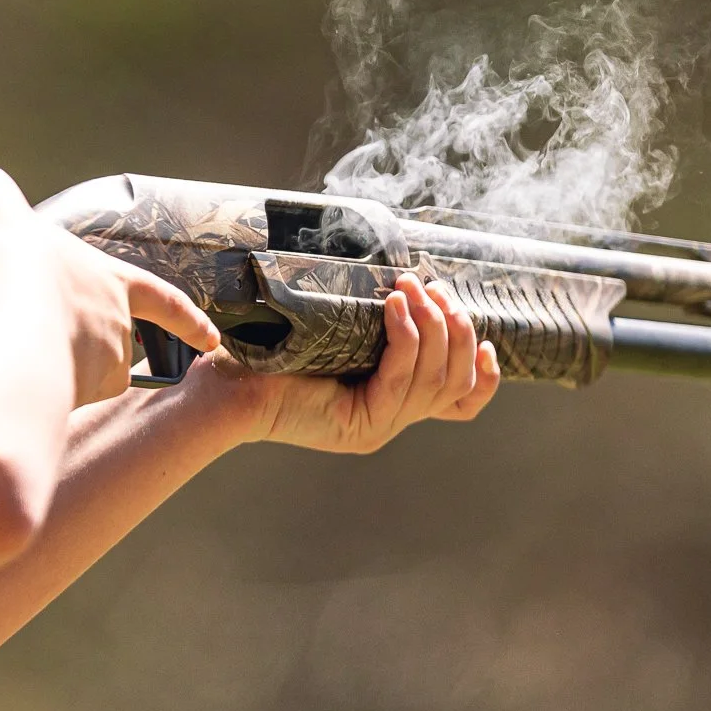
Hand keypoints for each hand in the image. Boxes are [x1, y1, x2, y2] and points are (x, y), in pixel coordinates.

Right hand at [0, 168, 219, 403]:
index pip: (165, 301)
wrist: (0, 329)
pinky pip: (44, 406)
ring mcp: (91, 375)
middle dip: (87, 347)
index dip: (188, 321)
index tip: (212, 341)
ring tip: (8, 356)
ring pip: (77, 379)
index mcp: (114, 284)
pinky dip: (24, 399)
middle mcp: (114, 332)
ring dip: (53, 373)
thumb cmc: (10, 264)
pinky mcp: (61, 408)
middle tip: (45, 337)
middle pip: (110, 344)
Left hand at [200, 273, 500, 452]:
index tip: (487, 338)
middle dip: (455, 329)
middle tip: (433, 287)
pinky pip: (401, 378)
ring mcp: (377, 427)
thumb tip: (408, 283)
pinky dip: (405, 336)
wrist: (223, 389)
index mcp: (389, 405)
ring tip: (412, 286)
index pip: (461, 403)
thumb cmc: (267, 354)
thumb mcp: (334, 334)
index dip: (484, 374)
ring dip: (431, 324)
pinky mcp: (360, 424)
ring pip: (434, 379)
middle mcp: (389, 421)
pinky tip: (394, 305)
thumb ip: (373, 325)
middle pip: (455, 382)